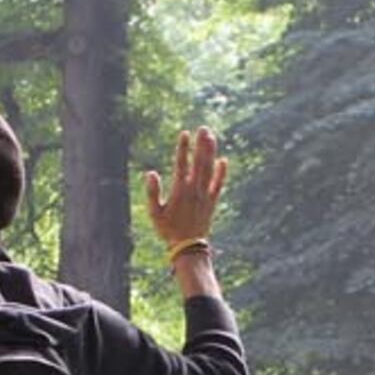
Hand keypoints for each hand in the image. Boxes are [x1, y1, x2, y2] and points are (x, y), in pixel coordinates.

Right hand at [145, 126, 226, 253]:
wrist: (188, 246)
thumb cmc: (168, 230)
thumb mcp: (155, 212)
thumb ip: (152, 192)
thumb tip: (150, 173)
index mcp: (180, 190)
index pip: (182, 163)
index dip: (183, 148)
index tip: (185, 133)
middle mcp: (195, 189)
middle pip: (199, 162)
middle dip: (201, 144)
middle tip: (204, 128)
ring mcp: (205, 195)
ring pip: (209, 169)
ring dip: (211, 152)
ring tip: (211, 137)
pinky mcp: (212, 202)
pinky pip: (219, 184)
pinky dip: (221, 172)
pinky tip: (223, 160)